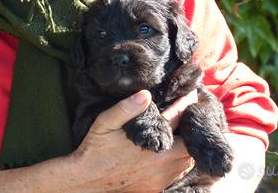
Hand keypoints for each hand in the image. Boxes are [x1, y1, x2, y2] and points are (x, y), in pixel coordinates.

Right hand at [70, 90, 196, 191]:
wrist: (86, 180)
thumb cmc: (96, 149)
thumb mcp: (106, 123)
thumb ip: (126, 108)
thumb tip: (146, 94)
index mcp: (151, 143)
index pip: (177, 119)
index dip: (185, 104)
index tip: (191, 94)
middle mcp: (160, 163)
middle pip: (189, 144)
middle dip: (189, 130)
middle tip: (185, 117)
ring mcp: (160, 178)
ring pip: (187, 161)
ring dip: (186, 147)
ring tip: (179, 134)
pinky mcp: (155, 188)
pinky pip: (177, 175)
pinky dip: (178, 163)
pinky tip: (170, 154)